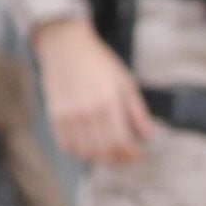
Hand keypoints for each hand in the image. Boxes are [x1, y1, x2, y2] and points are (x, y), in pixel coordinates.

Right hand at [35, 11, 154, 164]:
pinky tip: (89, 148)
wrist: (66, 46)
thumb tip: (149, 135)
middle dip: (119, 159)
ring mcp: (69, 115)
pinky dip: (80, 153)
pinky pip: (67, 146)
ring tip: (109, 153)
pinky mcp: (56, 116)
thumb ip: (138, 111)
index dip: (131, 154)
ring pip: (86, 152)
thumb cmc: (98, 62)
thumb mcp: (125, 81)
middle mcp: (87, 111)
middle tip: (126, 157)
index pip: (121, 141)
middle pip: (104, 151)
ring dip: (100, 158)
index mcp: (108, 102)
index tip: (138, 155)